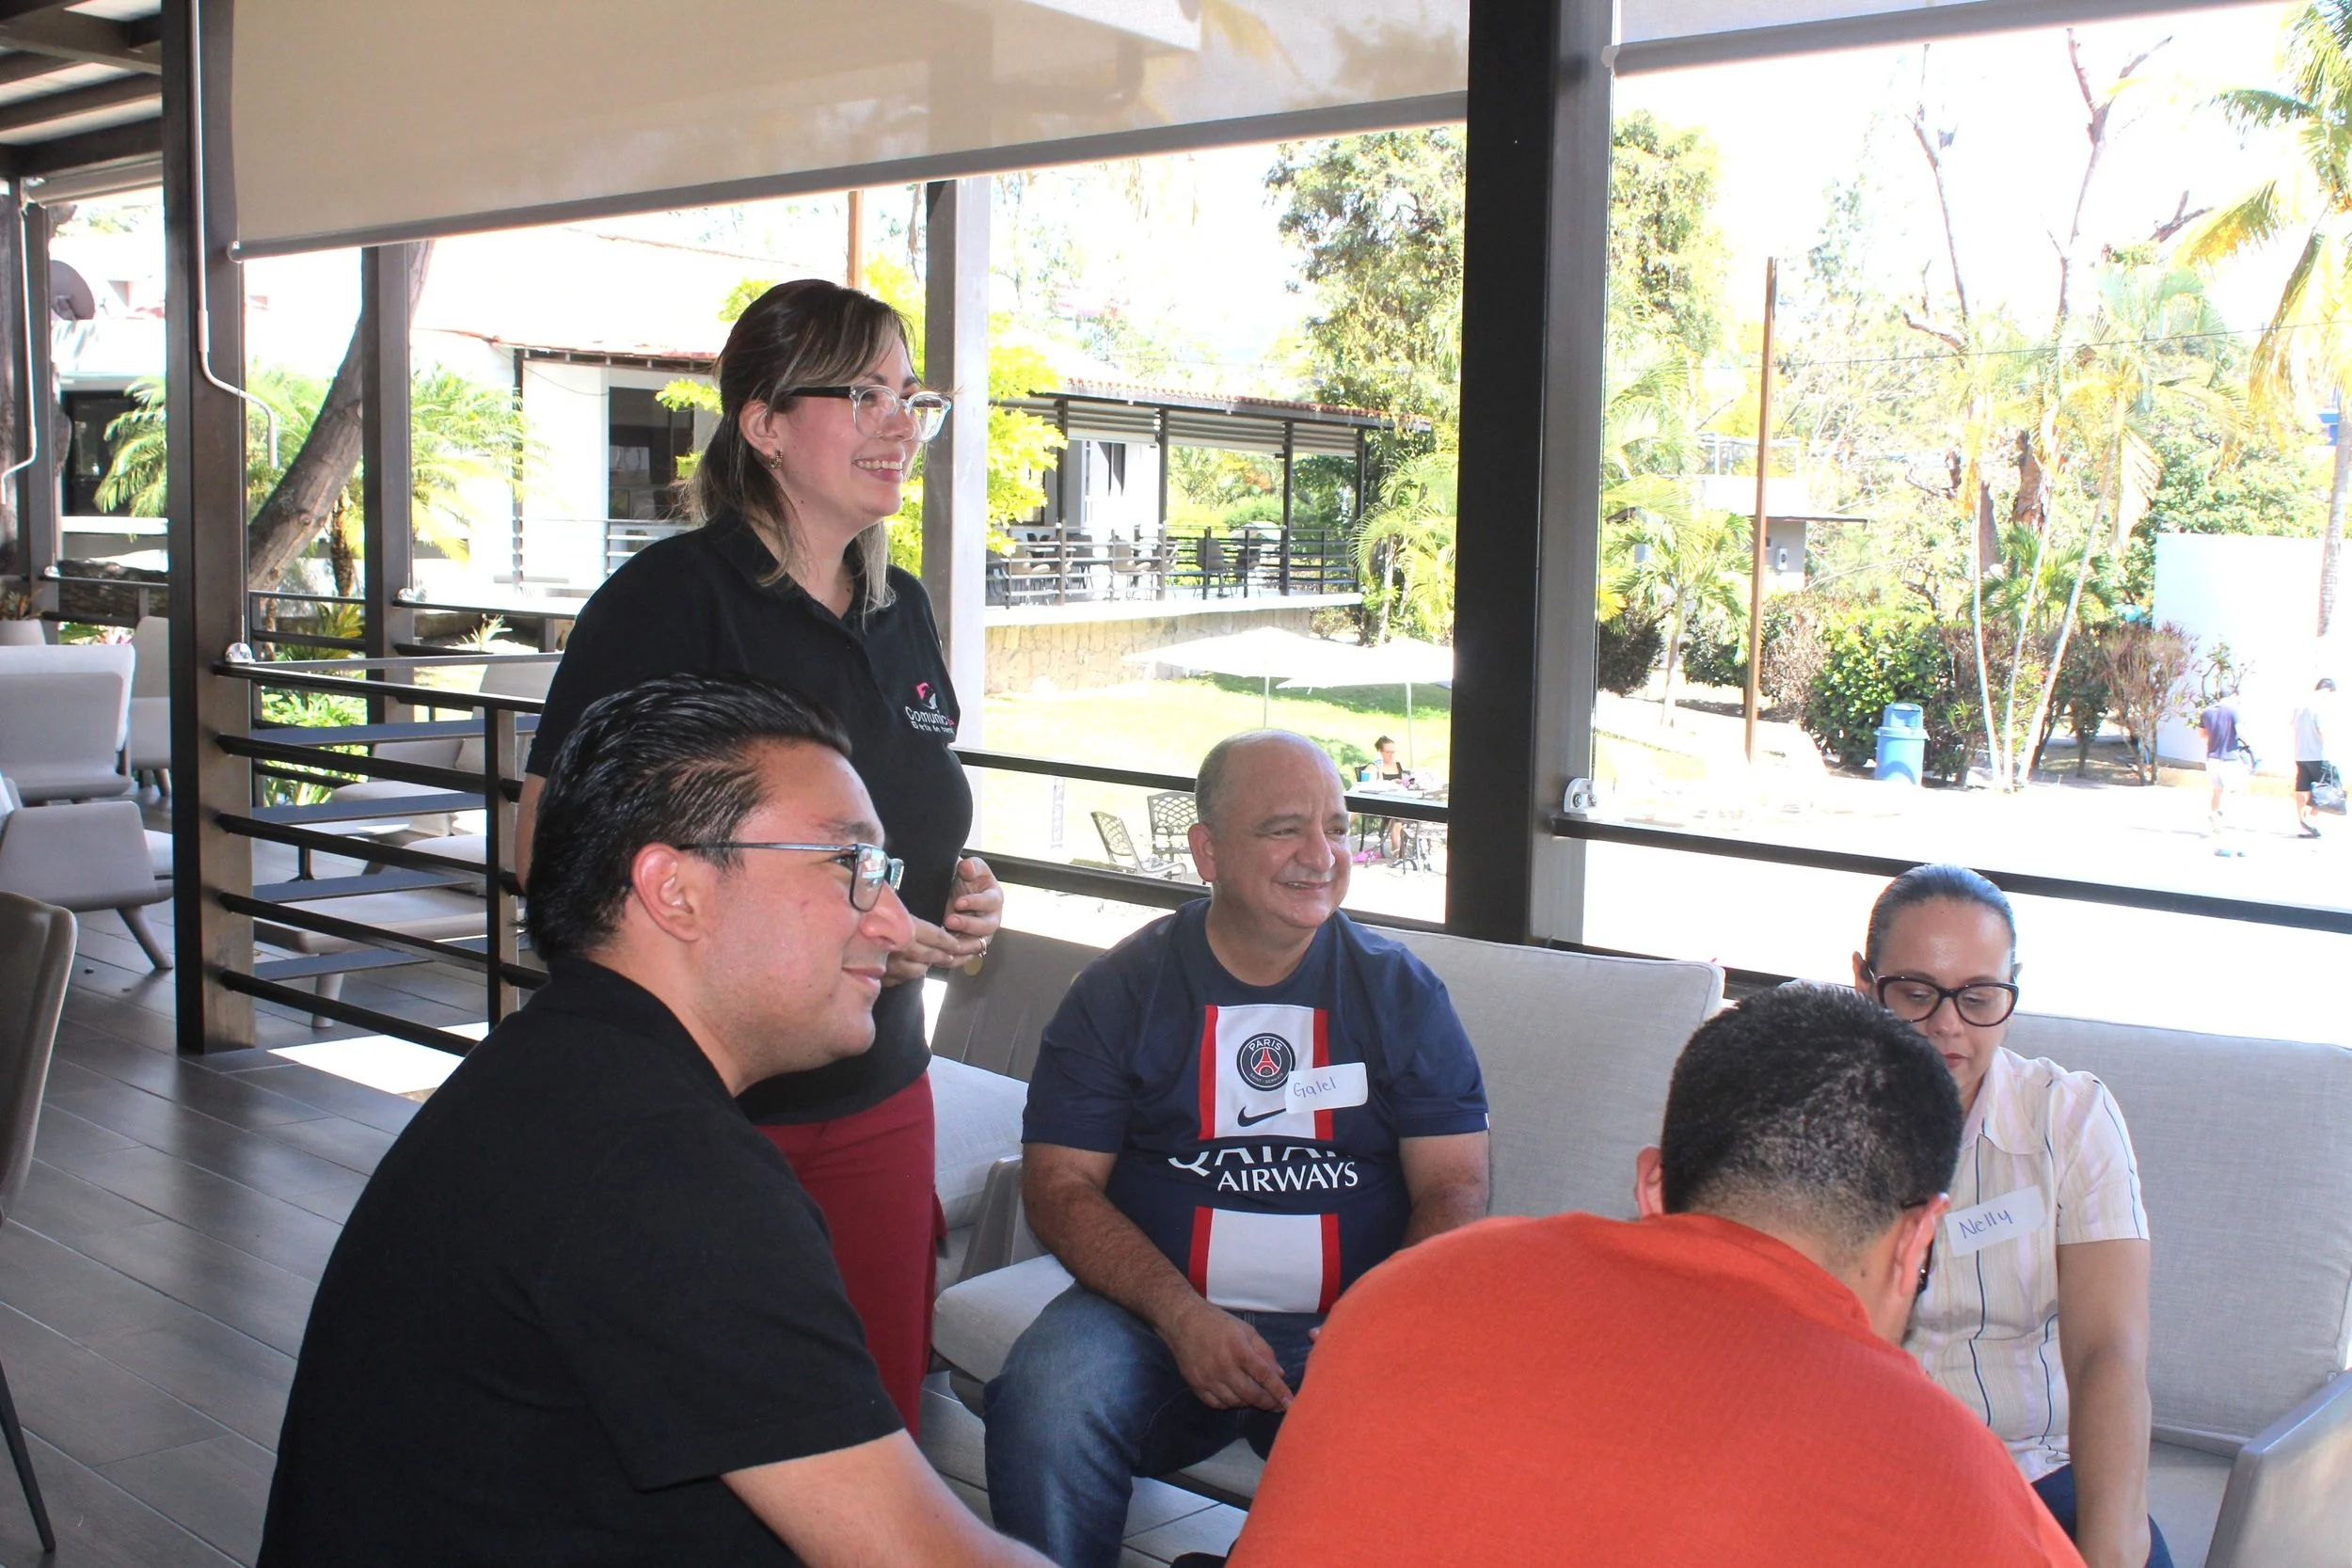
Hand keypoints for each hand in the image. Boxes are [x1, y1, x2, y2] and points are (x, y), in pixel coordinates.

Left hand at [882, 859, 1001, 981]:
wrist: (953, 893)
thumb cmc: (963, 880)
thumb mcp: (968, 868)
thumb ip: (971, 867)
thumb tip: (967, 867)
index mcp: (994, 898)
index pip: (990, 902)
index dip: (976, 903)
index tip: (959, 902)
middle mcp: (992, 919)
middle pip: (986, 926)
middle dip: (968, 925)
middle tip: (949, 920)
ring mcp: (981, 936)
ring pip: (976, 945)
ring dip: (961, 945)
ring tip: (944, 942)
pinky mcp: (969, 948)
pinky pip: (965, 957)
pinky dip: (955, 960)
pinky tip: (941, 957)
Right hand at [1159, 1300, 1292, 1411]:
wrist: (1182, 1322)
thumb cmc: (1218, 1322)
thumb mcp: (1246, 1330)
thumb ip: (1264, 1352)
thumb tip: (1279, 1375)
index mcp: (1238, 1350)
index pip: (1264, 1376)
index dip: (1279, 1391)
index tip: (1290, 1403)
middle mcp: (1223, 1367)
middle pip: (1251, 1395)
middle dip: (1267, 1403)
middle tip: (1277, 1405)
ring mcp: (1208, 1379)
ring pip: (1235, 1402)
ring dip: (1249, 1402)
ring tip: (1255, 1395)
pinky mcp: (1197, 1386)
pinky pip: (1218, 1404)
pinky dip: (1230, 1403)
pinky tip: (1235, 1395)